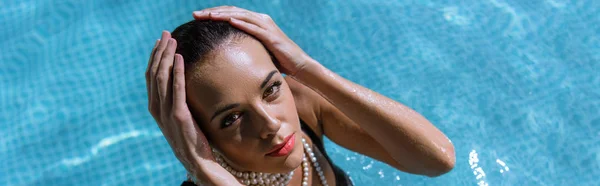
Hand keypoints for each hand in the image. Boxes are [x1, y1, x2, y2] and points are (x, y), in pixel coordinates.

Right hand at [145, 31, 212, 176]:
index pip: (151, 76)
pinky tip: (180, 59)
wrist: (196, 160)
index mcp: (155, 107)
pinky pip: (177, 89)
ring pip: (163, 78)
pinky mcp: (179, 116)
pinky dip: (177, 72)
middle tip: (165, 34)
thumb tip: (181, 81)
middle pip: (155, 73)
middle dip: (160, 51)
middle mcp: (157, 108)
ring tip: (172, 41)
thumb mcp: (180, 116)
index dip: (155, 57)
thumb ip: (176, 100)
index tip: (160, 41)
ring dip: (167, 57)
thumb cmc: (191, 138)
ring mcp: (167, 112)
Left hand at [193, 6, 316, 75]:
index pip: (231, 13)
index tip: (197, 17)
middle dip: (213, 12)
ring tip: (208, 16)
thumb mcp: (256, 51)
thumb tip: (224, 54)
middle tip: (195, 15)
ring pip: (241, 16)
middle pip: (233, 11)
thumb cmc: (277, 60)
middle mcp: (261, 20)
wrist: (298, 65)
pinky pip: (254, 27)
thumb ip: (243, 47)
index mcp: (255, 22)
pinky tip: (229, 21)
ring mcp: (266, 26)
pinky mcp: (271, 36)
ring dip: (223, 15)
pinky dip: (242, 23)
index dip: (214, 13)